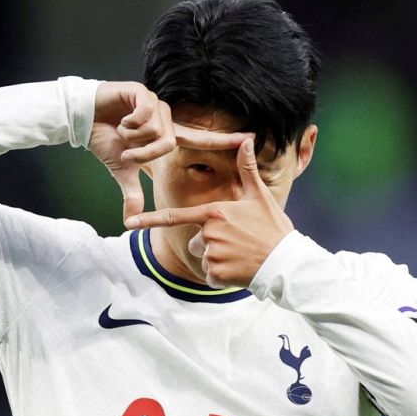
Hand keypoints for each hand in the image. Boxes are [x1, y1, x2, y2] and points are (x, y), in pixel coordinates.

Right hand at [89, 81, 250, 222]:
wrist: (83, 120)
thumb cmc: (105, 142)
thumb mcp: (122, 171)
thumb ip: (132, 193)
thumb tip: (129, 220)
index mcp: (166, 133)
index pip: (201, 138)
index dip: (224, 140)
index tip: (249, 139)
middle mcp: (165, 117)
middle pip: (169, 143)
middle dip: (145, 153)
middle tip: (128, 152)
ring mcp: (155, 103)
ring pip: (157, 130)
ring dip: (135, 138)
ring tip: (122, 132)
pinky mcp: (141, 92)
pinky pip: (145, 114)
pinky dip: (130, 123)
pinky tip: (120, 119)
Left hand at [123, 138, 294, 287]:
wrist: (287, 262)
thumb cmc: (273, 228)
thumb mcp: (260, 197)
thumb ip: (247, 169)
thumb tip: (246, 139)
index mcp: (215, 213)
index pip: (175, 216)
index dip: (150, 219)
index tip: (129, 222)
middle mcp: (209, 233)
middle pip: (195, 241)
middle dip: (211, 244)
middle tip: (237, 244)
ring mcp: (211, 254)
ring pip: (203, 258)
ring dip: (218, 260)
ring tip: (241, 255)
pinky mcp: (216, 274)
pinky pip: (210, 276)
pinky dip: (222, 276)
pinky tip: (240, 270)